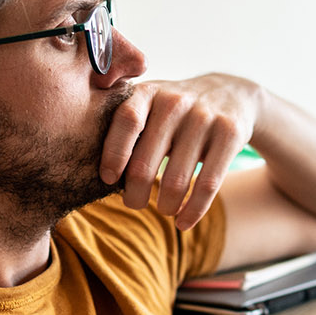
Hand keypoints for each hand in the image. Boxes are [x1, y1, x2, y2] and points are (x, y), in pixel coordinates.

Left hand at [101, 74, 263, 230]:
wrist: (231, 94)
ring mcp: (205, 117)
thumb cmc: (176, 110)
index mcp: (149, 92)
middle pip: (145, 162)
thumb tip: (84, 163)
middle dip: (134, 193)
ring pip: (176, 179)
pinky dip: (193, 211)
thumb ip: (122, 122)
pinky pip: (208, 184)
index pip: (126, 122)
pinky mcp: (230, 134)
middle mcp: (176, 101)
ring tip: (163, 210)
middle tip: (133, 204)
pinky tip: (183, 222)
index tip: (108, 180)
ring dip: (165, 205)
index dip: (114, 154)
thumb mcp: (150, 101)